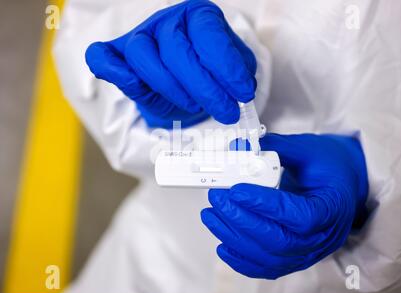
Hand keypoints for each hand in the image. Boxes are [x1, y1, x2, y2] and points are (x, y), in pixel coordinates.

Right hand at [85, 0, 256, 127]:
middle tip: (225, 111)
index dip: (226, 66)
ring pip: (143, 55)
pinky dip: (111, 68)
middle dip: (205, 87)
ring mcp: (140, 38)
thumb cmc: (209, 72)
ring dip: (170, 87)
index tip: (242, 93)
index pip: (209, 35)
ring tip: (193, 105)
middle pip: (176, 49)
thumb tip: (241, 89)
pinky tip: (127, 80)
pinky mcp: (119, 57)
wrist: (187, 81)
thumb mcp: (231, 69)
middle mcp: (167, 23)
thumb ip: (237, 73)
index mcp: (198, 17)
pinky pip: (102, 56)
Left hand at [201, 133, 368, 278]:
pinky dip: (243, 260)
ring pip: (270, 257)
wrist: (342, 184)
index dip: (265, 205)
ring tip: (211, 216)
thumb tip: (238, 148)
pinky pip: (268, 267)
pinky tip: (222, 245)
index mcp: (332, 208)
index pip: (299, 215)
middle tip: (217, 199)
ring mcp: (309, 252)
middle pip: (280, 241)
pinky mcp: (296, 258)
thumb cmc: (328, 165)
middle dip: (241, 220)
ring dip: (235, 239)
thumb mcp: (307, 149)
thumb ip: (274, 148)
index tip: (236, 190)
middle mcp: (323, 237)